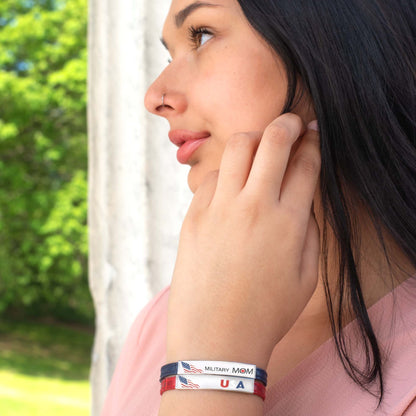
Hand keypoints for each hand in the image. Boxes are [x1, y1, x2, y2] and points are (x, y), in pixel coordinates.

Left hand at [166, 114, 320, 367]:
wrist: (216, 338)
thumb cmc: (266, 312)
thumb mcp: (305, 275)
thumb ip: (307, 229)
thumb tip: (300, 197)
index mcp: (288, 221)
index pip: (305, 163)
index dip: (312, 142)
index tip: (312, 134)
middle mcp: (254, 206)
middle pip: (273, 141)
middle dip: (286, 123)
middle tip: (290, 122)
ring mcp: (219, 208)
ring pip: (237, 148)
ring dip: (252, 138)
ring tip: (258, 145)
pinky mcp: (194, 216)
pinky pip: (210, 178)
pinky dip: (224, 173)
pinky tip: (230, 185)